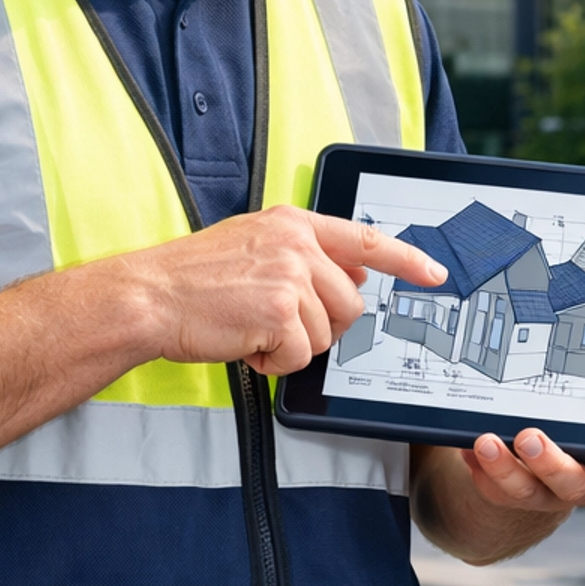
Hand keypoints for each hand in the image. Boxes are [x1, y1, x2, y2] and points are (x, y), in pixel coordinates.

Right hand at [133, 205, 445, 377]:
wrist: (150, 296)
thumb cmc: (194, 279)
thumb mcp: (254, 247)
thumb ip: (305, 256)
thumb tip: (355, 275)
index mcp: (293, 223)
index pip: (366, 238)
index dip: (406, 258)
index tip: (434, 273)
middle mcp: (297, 243)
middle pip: (351, 304)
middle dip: (321, 326)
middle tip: (277, 325)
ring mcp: (290, 275)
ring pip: (327, 334)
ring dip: (292, 346)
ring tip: (251, 329)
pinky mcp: (278, 311)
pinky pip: (300, 356)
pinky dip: (273, 362)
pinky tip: (244, 343)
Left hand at [457, 302, 584, 515]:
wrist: (544, 447)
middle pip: (581, 484)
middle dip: (563, 467)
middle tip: (538, 438)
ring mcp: (542, 479)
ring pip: (534, 482)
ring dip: (522, 461)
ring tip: (509, 432)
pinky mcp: (504, 476)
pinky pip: (495, 477)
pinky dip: (487, 460)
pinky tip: (478, 438)